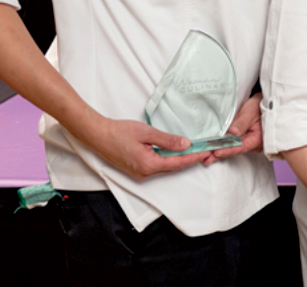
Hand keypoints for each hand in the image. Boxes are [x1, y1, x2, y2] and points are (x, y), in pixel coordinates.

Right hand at [87, 117, 207, 179]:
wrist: (98, 135)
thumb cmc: (120, 132)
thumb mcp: (147, 133)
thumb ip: (167, 140)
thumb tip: (186, 145)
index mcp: (149, 165)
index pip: (178, 163)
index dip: (194, 157)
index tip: (207, 152)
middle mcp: (145, 173)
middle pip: (174, 168)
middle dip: (190, 159)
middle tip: (205, 150)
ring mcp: (140, 173)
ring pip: (166, 168)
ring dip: (180, 160)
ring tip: (195, 151)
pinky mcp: (137, 170)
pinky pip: (158, 166)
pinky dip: (169, 160)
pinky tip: (176, 152)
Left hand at [203, 93, 263, 165]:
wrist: (261, 103)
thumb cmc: (257, 106)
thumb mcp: (250, 112)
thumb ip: (242, 123)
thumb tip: (233, 132)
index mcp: (258, 138)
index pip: (242, 147)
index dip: (229, 150)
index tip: (217, 153)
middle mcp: (254, 144)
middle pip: (236, 150)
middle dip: (221, 153)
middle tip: (207, 158)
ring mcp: (249, 142)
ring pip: (233, 148)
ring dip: (220, 151)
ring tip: (206, 157)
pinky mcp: (244, 140)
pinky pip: (233, 144)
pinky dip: (223, 146)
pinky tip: (212, 151)